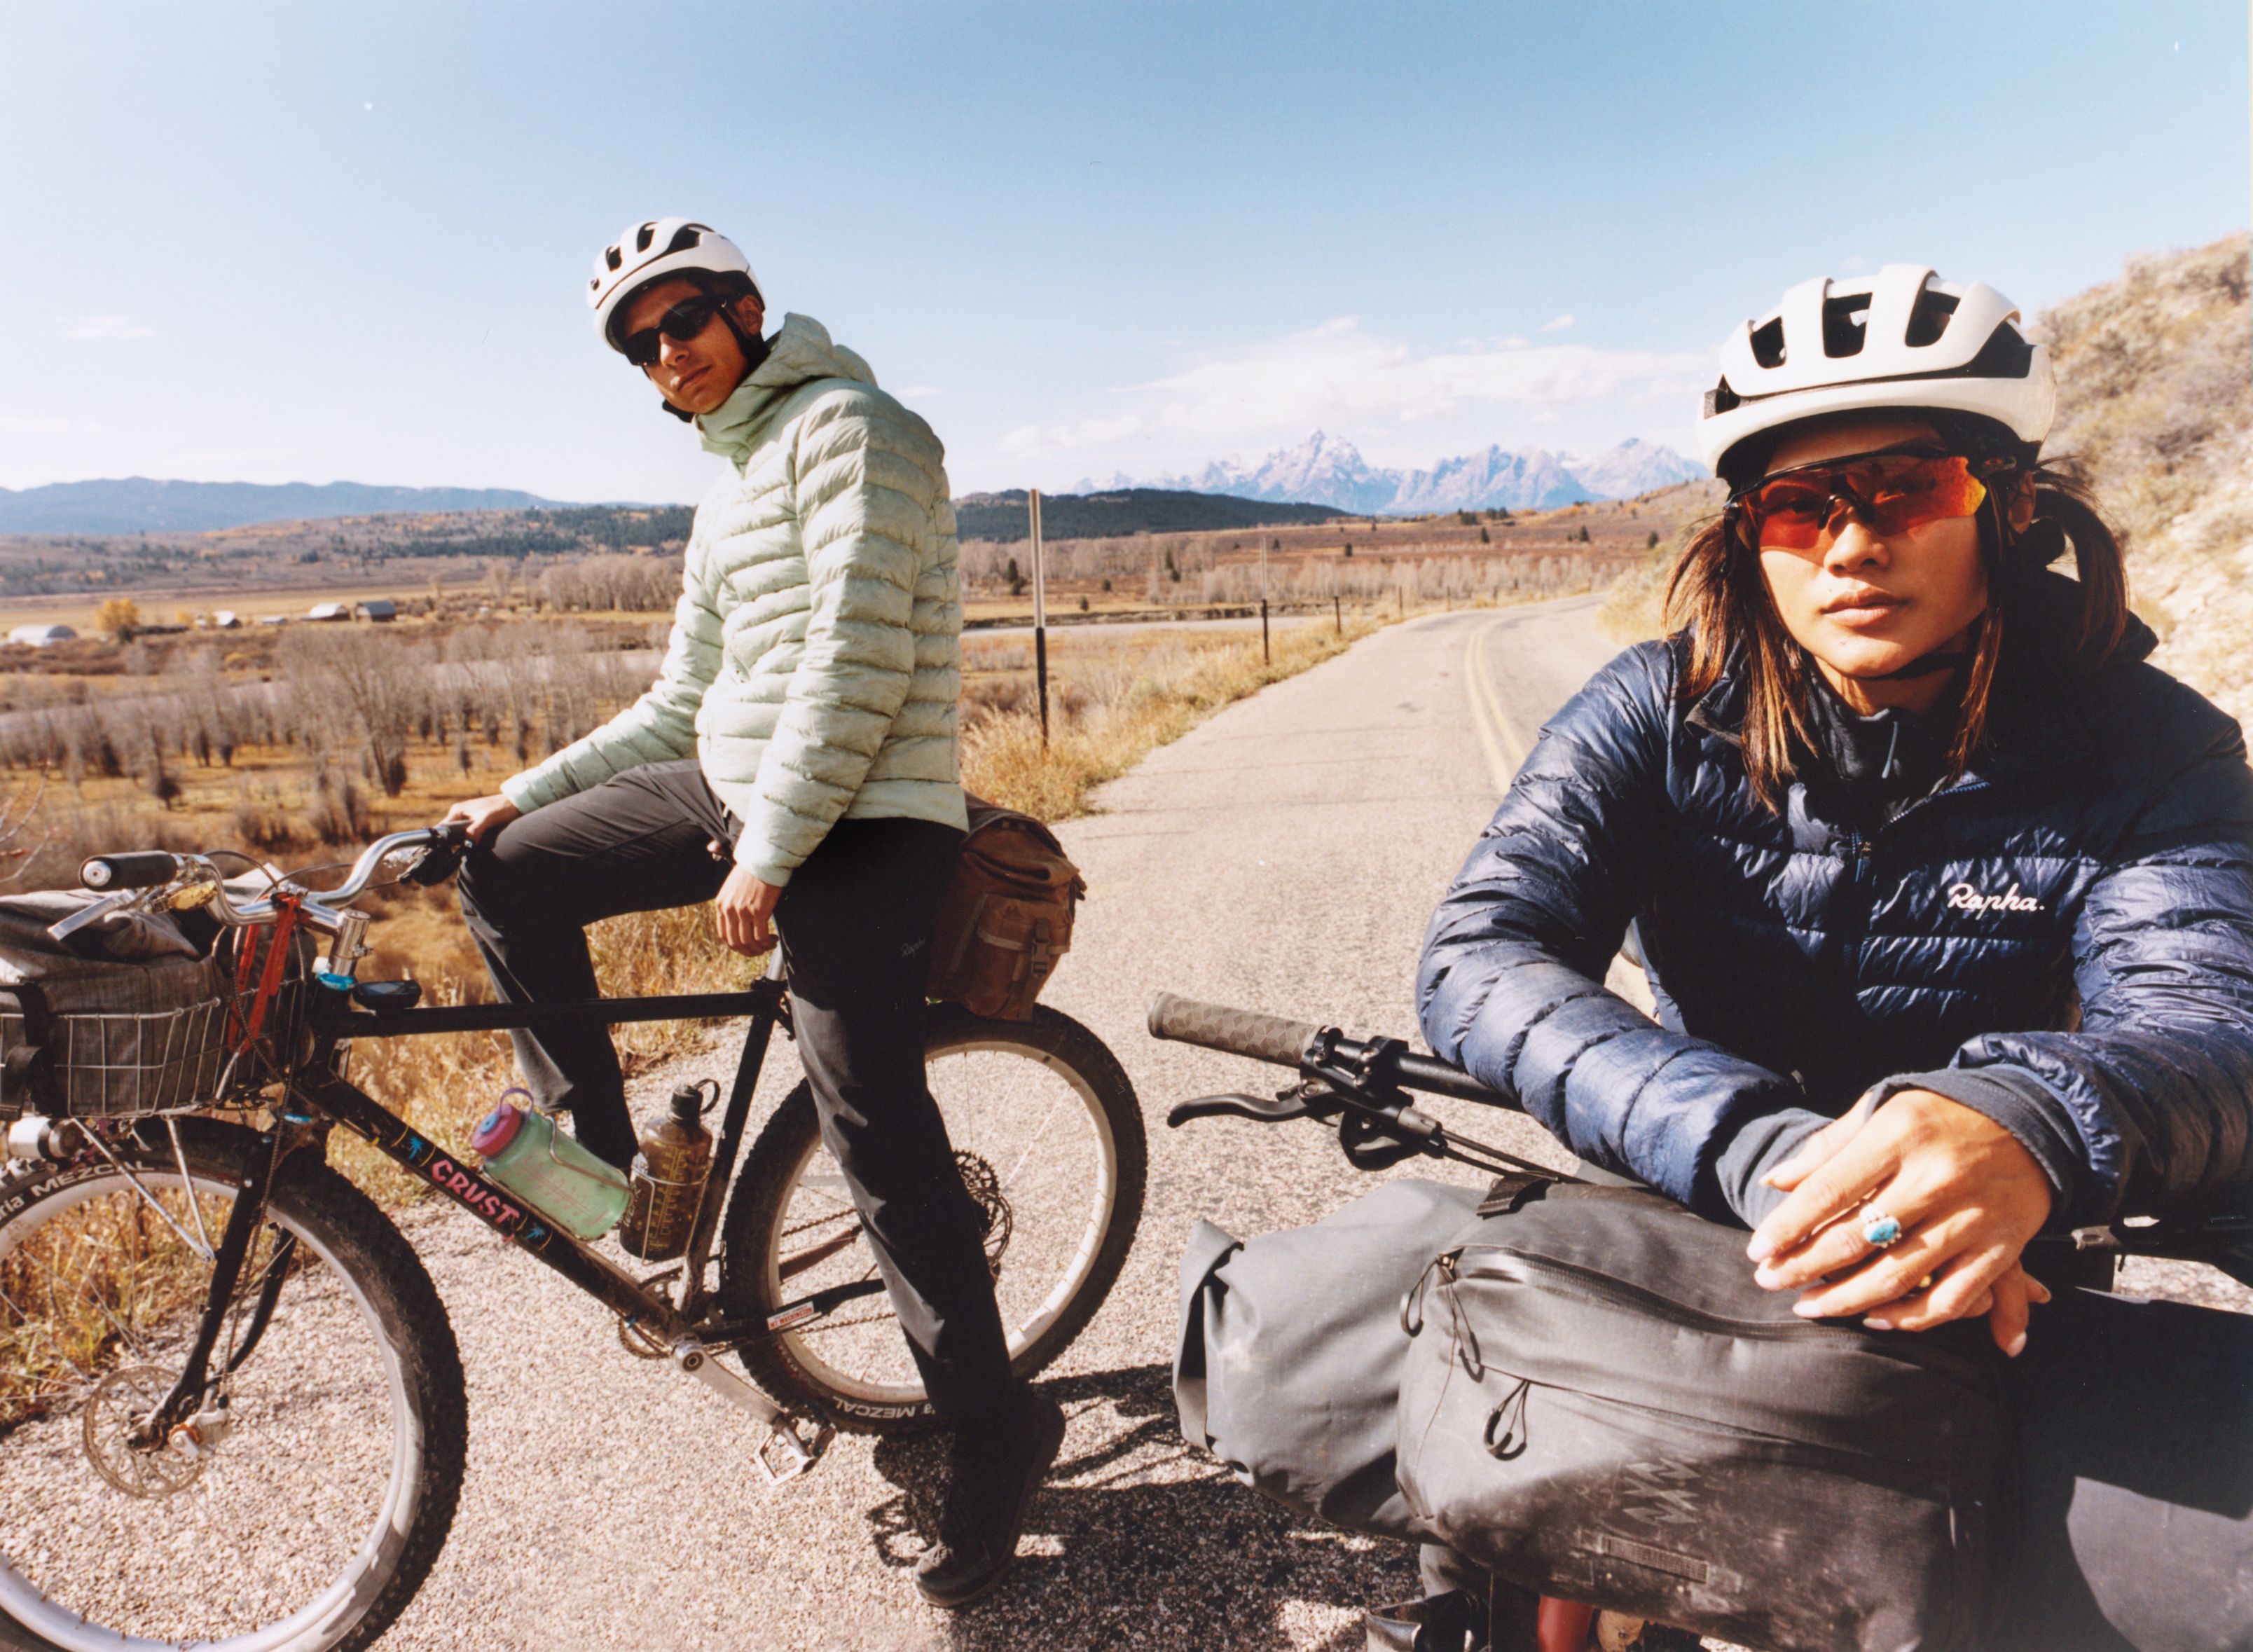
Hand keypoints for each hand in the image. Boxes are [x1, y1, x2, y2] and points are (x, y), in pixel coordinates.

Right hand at [444, 793, 520, 843]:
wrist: (514, 803)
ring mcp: (466, 818)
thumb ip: (475, 831)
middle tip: (462, 851)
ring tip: (469, 849)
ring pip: (459, 834)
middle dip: (455, 843)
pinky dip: (471, 839)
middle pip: (451, 833)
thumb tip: (466, 845)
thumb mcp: (486, 819)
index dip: (446, 840)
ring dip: (464, 842)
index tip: (451, 850)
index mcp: (457, 811)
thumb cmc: (500, 808)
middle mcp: (459, 814)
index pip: (444, 828)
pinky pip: (468, 834)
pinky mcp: (474, 822)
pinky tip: (475, 845)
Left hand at [714, 861, 780, 956]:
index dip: (736, 946)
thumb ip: (731, 903)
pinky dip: (767, 942)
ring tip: (769, 944)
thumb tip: (738, 920)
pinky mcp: (758, 911)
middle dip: (748, 951)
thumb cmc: (751, 871)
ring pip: (748, 942)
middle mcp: (729, 910)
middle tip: (760, 950)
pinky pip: (760, 936)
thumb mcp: (733, 887)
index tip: (747, 946)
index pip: (724, 935)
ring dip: (760, 948)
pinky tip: (774, 939)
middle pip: (735, 942)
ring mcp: (743, 911)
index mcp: (720, 904)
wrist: (763, 859)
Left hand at [1746, 1089, 2053, 1354]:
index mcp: (1899, 1136)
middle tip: (1770, 1281)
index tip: (1758, 1251)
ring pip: (1899, 1276)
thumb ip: (1829, 1148)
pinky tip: (1876, 1320)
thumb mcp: (1883, 1111)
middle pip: (1858, 1237)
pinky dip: (1913, 1318)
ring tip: (1809, 1307)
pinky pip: (1953, 1298)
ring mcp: (1972, 1215)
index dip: (1788, 1225)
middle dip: (1805, 1266)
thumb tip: (1776, 1181)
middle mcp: (1936, 1177)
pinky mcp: (2002, 1246)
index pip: (1829, 1190)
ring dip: (1846, 1300)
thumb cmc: (1940, 1116)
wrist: (2030, 1120)